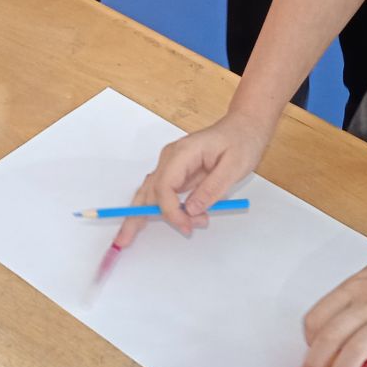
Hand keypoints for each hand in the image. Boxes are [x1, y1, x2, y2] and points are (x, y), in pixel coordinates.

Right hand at [113, 111, 274, 247]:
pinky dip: (154, 209)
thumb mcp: (234, 166)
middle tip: (123, 240)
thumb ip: (212, 189)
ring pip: (149, 192)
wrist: (243, 126)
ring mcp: (171, 164)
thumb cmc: (241, 141)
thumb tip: (191, 210)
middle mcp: (171, 157)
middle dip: (135, 216)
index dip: (171, 210)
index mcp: (183, 152)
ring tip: (127, 236)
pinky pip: (161, 193)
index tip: (186, 226)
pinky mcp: (176, 172)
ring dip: (140, 214)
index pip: (165, 186)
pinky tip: (144, 223)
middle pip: (148, 190)